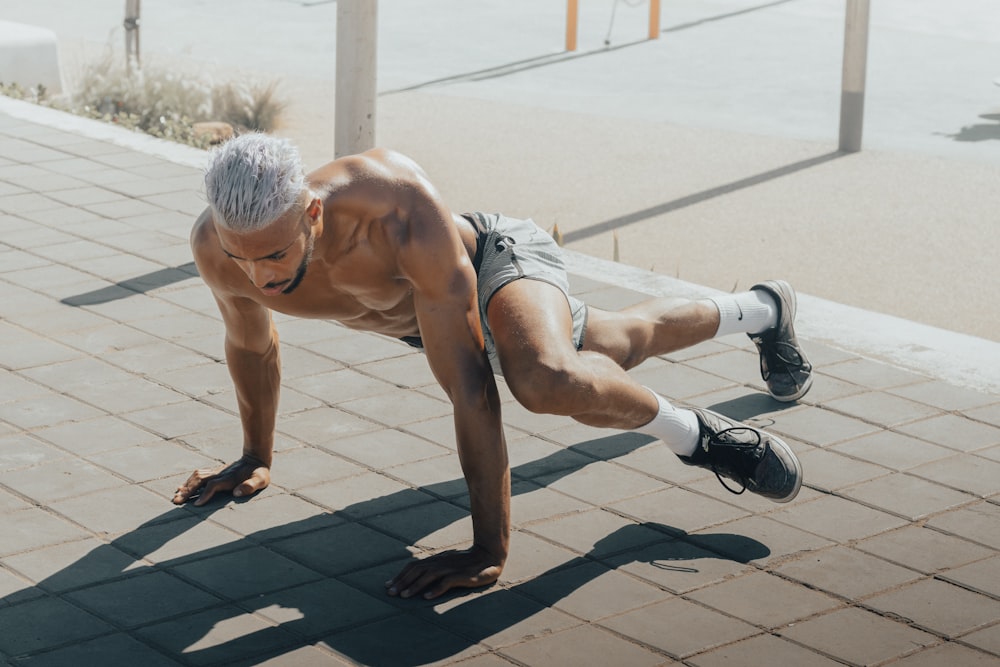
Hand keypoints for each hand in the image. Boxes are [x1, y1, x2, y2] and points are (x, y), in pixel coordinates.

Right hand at [172, 456, 269, 505]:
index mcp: (229, 478)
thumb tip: (236, 493)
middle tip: (176, 501)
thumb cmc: (259, 473)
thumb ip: (250, 486)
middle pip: (200, 480)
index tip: (196, 505)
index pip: (213, 486)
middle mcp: (220, 474)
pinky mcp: (214, 472)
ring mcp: (216, 472)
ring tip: (176, 496)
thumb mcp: (261, 480)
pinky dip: (189, 481)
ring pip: (197, 477)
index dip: (205, 494)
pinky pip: (198, 475)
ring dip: (186, 486)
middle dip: (188, 491)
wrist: (256, 458)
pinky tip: (182, 488)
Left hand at [385, 545, 503, 599]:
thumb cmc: (466, 562)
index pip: (413, 566)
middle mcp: (440, 562)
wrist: (489, 555)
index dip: (400, 576)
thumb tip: (417, 578)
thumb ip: (434, 568)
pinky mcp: (462, 575)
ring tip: (405, 596)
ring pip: (429, 575)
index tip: (388, 586)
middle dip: (402, 582)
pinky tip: (428, 597)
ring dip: (415, 585)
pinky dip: (436, 589)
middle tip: (390, 593)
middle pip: (417, 570)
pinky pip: (447, 582)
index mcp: (436, 560)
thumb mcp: (447, 563)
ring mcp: (451, 568)